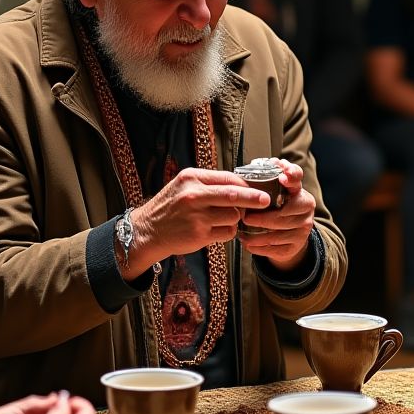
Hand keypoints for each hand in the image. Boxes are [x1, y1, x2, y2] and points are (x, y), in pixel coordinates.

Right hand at [128, 168, 274, 277]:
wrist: (147, 231)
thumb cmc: (170, 207)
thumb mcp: (184, 186)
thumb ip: (209, 184)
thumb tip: (241, 184)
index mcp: (191, 178)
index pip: (228, 178)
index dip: (247, 184)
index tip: (259, 187)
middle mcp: (193, 195)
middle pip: (234, 195)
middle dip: (254, 198)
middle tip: (266, 200)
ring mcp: (196, 216)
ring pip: (233, 216)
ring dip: (235, 219)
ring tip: (224, 219)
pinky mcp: (199, 235)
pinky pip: (227, 232)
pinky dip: (228, 232)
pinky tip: (217, 230)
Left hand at [240, 160, 314, 270]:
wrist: (291, 235)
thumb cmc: (278, 207)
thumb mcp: (277, 191)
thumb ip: (272, 176)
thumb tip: (271, 161)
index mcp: (299, 192)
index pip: (298, 180)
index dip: (291, 177)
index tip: (282, 176)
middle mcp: (305, 210)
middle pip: (283, 214)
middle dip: (262, 218)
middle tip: (245, 217)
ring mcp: (303, 230)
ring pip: (277, 234)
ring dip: (257, 235)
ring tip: (241, 233)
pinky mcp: (295, 246)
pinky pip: (275, 248)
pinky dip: (259, 247)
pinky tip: (248, 244)